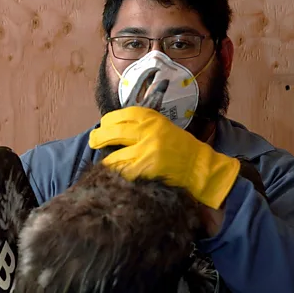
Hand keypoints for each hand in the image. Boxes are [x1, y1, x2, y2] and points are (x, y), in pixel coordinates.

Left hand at [89, 107, 239, 209]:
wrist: (199, 167)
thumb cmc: (181, 148)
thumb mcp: (163, 127)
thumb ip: (142, 126)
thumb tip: (114, 129)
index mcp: (152, 118)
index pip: (120, 115)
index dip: (107, 121)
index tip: (102, 126)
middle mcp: (147, 131)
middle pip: (112, 132)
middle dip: (98, 137)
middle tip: (93, 141)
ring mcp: (145, 151)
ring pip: (113, 157)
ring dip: (106, 161)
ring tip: (105, 163)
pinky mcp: (145, 169)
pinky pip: (122, 172)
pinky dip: (117, 175)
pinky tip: (115, 177)